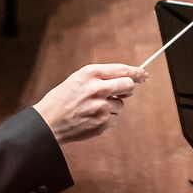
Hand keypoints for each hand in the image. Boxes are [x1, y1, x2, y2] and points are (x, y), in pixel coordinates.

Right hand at [33, 63, 147, 144]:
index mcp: (90, 73)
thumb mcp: (78, 79)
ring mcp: (101, 107)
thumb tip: (127, 79)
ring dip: (113, 106)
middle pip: (128, 85)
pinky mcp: (102, 122)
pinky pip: (115, 118)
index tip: (144, 74)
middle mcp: (97, 88)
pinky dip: (107, 118)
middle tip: (123, 92)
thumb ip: (100, 77)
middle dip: (128, 88)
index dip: (136, 72)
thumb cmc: (62, 99)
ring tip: (93, 108)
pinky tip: (91, 118)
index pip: (122, 70)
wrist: (48, 122)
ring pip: (121, 104)